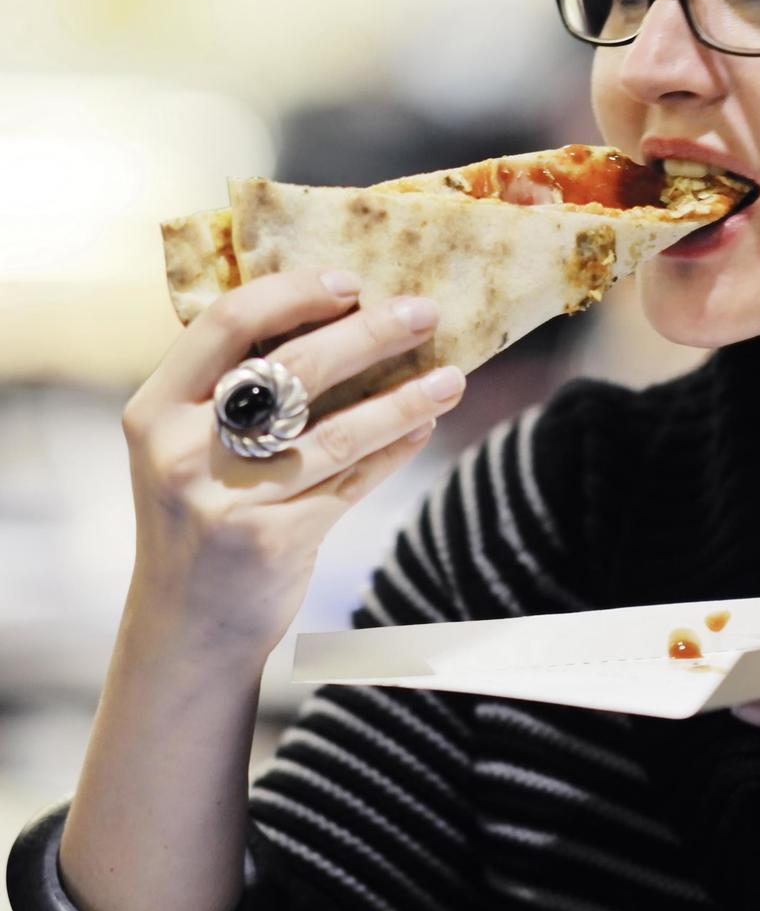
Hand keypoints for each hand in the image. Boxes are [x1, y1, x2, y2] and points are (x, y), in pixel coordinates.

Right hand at [121, 269, 465, 656]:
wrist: (184, 629)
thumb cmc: (198, 515)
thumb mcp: (183, 447)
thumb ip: (230, 389)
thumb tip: (331, 316)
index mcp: (155, 410)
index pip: (226, 324)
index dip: (294, 293)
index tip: (351, 281)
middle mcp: (185, 451)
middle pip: (293, 369)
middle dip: (369, 333)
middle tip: (423, 312)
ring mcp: (229, 499)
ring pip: (338, 431)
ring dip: (404, 398)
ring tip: (453, 376)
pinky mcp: (274, 541)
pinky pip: (351, 482)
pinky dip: (394, 450)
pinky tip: (425, 424)